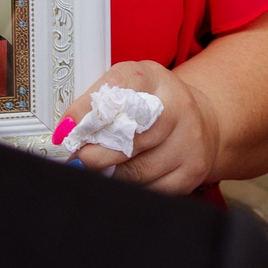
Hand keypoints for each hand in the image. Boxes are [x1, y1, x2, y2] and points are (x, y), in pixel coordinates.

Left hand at [62, 61, 219, 195]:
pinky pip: (151, 189)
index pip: (119, 88)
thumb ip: (100, 103)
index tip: (67, 128)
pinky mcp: (193, 170)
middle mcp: (178, 106)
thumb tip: (67, 130)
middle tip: (79, 158)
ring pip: (137, 170)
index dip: (88, 110)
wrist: (201, 121)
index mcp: (155, 78)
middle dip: (97, 153)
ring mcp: (190, 140)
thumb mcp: (129, 89)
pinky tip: (128, 177)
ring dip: (111, 174)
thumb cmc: (154, 105)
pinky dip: (132, 187)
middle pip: (130, 137)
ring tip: (100, 169)